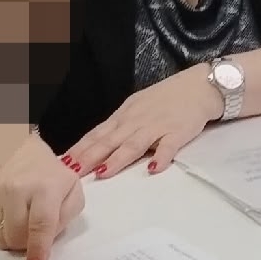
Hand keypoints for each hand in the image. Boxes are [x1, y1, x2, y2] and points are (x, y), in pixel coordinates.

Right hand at [0, 132, 85, 259]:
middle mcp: (17, 189)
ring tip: (23, 220)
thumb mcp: (72, 193)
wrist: (23, 153)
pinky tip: (9, 216)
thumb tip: (45, 244)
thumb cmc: (52, 178)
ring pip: (1, 238)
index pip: (40, 225)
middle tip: (36, 231)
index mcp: (46, 187)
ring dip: (14, 239)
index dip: (37, 251)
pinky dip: (0, 232)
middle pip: (18, 237)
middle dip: (28, 243)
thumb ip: (65, 219)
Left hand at [63, 68, 219, 177]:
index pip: (97, 134)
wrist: (198, 87)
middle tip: (73, 172)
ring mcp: (157, 127)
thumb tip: (95, 147)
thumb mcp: (136, 108)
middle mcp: (136, 122)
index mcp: (124, 116)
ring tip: (104, 173)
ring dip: (118, 159)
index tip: (62, 163)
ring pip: (134, 144)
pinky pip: (168, 146)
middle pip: (110, 141)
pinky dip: (161, 157)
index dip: (79, 149)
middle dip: (90, 157)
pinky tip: (153, 168)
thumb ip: (118, 127)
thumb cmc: (165, 99)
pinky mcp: (178, 132)